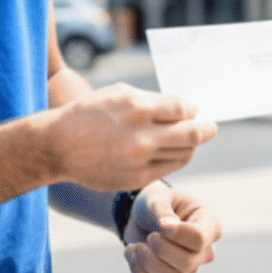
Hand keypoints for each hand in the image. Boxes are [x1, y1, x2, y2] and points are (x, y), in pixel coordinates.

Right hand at [49, 83, 217, 191]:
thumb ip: (152, 100)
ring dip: (191, 145)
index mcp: (137, 106)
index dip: (191, 109)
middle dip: (206, 129)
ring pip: (184, 153)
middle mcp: (142, 134)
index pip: (182, 107)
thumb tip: (182, 108)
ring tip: (190, 140)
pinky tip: (173, 152)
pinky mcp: (136, 179)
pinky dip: (175, 159)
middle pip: (191, 133)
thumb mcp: (118, 93)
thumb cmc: (89, 113)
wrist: (58, 145)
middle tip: (212, 127)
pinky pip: (168, 169)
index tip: (194, 110)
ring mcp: (140, 159)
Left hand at [122, 181, 221, 272]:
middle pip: (188, 262)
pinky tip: (131, 254)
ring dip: (147, 262)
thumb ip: (162, 210)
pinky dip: (139, 271)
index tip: (161, 226)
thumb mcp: (157, 198)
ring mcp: (190, 268)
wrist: (141, 217)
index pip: (199, 238)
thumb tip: (167, 227)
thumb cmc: (155, 202)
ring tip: (134, 246)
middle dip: (161, 250)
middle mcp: (204, 250)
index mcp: (209, 224)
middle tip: (149, 236)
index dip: (177, 235)